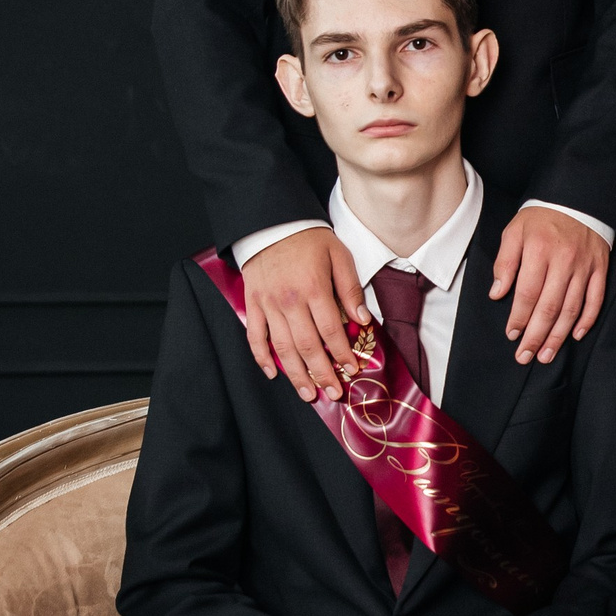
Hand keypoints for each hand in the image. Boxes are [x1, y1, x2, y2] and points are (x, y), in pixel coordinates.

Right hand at [241, 228, 366, 399]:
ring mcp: (268, 304)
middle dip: (322, 374)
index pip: (331, 331)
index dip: (342, 354)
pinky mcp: (252, 304)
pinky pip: (255, 336)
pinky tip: (273, 373)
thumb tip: (362, 320)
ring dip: (296, 374)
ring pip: (283, 348)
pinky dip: (262, 357)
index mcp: (314, 289)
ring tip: (308, 394)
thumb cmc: (308, 237)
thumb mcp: (338, 254)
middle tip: (334, 393)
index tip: (352, 370)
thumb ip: (350, 288)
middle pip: (307, 346)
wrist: (270, 221)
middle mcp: (290, 301)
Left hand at [491, 207, 608, 363]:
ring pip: (572, 308)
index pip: (528, 292)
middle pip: (549, 306)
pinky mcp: (600, 268)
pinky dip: (588, 320)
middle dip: (536, 336)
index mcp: (539, 250)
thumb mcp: (514, 232)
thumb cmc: (541, 218)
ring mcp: (585, 266)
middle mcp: (564, 261)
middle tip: (525, 356)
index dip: (519, 317)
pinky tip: (576, 336)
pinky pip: (596, 299)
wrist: (577, 198)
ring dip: (558, 335)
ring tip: (547, 355)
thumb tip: (497, 294)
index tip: (512, 334)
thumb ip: (505, 263)